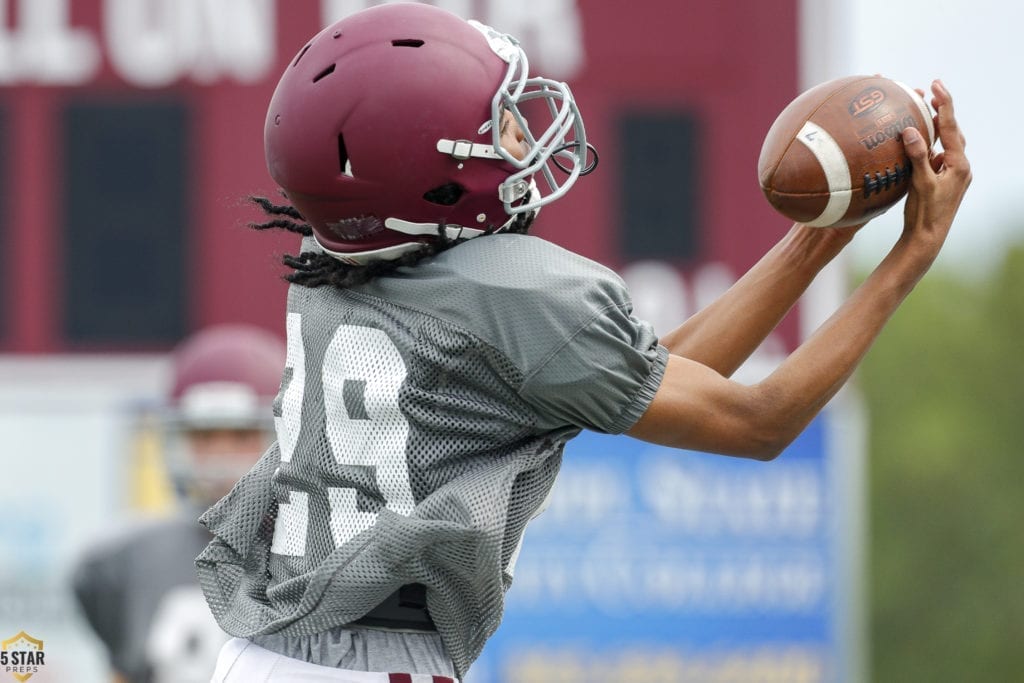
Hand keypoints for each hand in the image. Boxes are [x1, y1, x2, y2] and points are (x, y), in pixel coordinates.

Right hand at [899, 79, 971, 265]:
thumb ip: (918, 156)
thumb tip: (912, 130)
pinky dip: (931, 145)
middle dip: (942, 111)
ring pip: (948, 143)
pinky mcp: (946, 181)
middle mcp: (961, 167)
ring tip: (925, 112)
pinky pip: (939, 156)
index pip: (951, 127)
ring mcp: (954, 174)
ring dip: (938, 127)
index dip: (944, 103)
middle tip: (931, 92)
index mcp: (959, 164)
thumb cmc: (924, 213)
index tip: (935, 85)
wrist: (927, 238)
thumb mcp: (920, 183)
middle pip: (953, 131)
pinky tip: (918, 143)